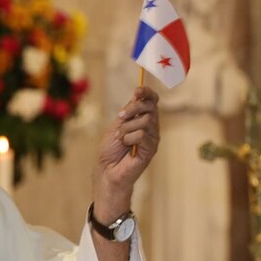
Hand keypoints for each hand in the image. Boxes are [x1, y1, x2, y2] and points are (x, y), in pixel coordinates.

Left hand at [92, 87, 159, 221]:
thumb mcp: (116, 125)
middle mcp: (151, 127)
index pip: (152, 101)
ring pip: (145, 121)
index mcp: (143, 119)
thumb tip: (137, 93)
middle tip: (120, 117)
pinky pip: (142, 134)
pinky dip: (130, 138)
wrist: (106, 170)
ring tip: (122, 139)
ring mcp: (153, 138)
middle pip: (150, 107)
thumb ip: (128, 111)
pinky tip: (127, 147)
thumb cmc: (110, 150)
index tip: (137, 91)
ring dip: (127, 128)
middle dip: (133, 109)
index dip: (147, 93)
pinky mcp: (151, 149)